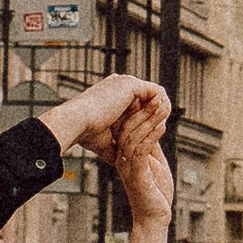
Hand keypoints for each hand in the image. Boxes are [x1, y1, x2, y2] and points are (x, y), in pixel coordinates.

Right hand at [43, 73, 169, 166]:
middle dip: (155, 110)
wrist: (76, 123)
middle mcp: (118, 84)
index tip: (152, 129)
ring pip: (153, 93)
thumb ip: (115, 144)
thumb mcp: (103, 140)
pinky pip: (157, 92)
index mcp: (111, 93)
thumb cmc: (85, 133)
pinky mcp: (131, 85)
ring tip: (166, 123)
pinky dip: (163, 104)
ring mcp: (125, 82)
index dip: (145, 115)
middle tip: (163, 126)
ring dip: (161, 107)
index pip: (135, 101)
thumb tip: (118, 160)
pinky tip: (165, 118)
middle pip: (146, 94)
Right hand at [114, 104, 175, 233]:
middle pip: (127, 128)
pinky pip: (142, 152)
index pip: (125, 127)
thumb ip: (152, 144)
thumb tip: (156, 124)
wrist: (154, 218)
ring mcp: (128, 167)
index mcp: (124, 155)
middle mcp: (122, 159)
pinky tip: (162, 126)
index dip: (134, 110)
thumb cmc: (155, 191)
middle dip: (142, 111)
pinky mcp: (137, 176)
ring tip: (162, 107)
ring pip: (134, 137)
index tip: (146, 95)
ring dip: (149, 120)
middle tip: (155, 96)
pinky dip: (152, 137)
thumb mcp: (154, 161)